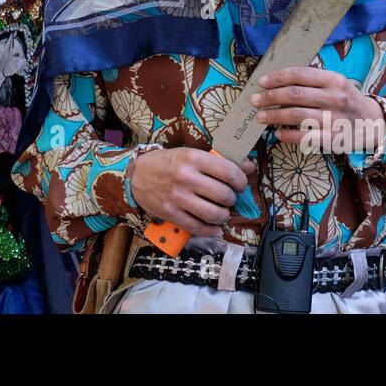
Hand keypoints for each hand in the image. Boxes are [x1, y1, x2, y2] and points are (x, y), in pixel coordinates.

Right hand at [128, 147, 254, 237]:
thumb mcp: (191, 154)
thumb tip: (249, 167)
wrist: (135, 175)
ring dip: (224, 216)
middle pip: (224, 195)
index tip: (240, 185)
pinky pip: (198, 227)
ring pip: (214, 214)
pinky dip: (211, 230)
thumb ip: (219, 161)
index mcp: (193, 158)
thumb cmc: (167, 163)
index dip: (240, 181)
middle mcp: (186, 177)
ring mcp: (178, 197)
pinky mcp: (170, 213)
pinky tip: (214, 227)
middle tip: (229, 198)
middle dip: (232, 199)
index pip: (229, 172)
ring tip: (222, 212)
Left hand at [251, 66, 385, 153]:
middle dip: (270, 97)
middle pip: (294, 94)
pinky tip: (278, 133)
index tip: (261, 82)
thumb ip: (312, 80)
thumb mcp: (336, 83)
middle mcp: (334, 97)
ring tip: (260, 116)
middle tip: (255, 100)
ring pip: (296, 115)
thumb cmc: (346, 100)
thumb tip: (277, 81)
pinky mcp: (333, 138)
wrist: (373, 123)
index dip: (277, 77)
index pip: (299, 74)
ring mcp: (334, 118)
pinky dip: (288, 135)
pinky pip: (305, 137)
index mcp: (333, 79)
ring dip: (274, 115)